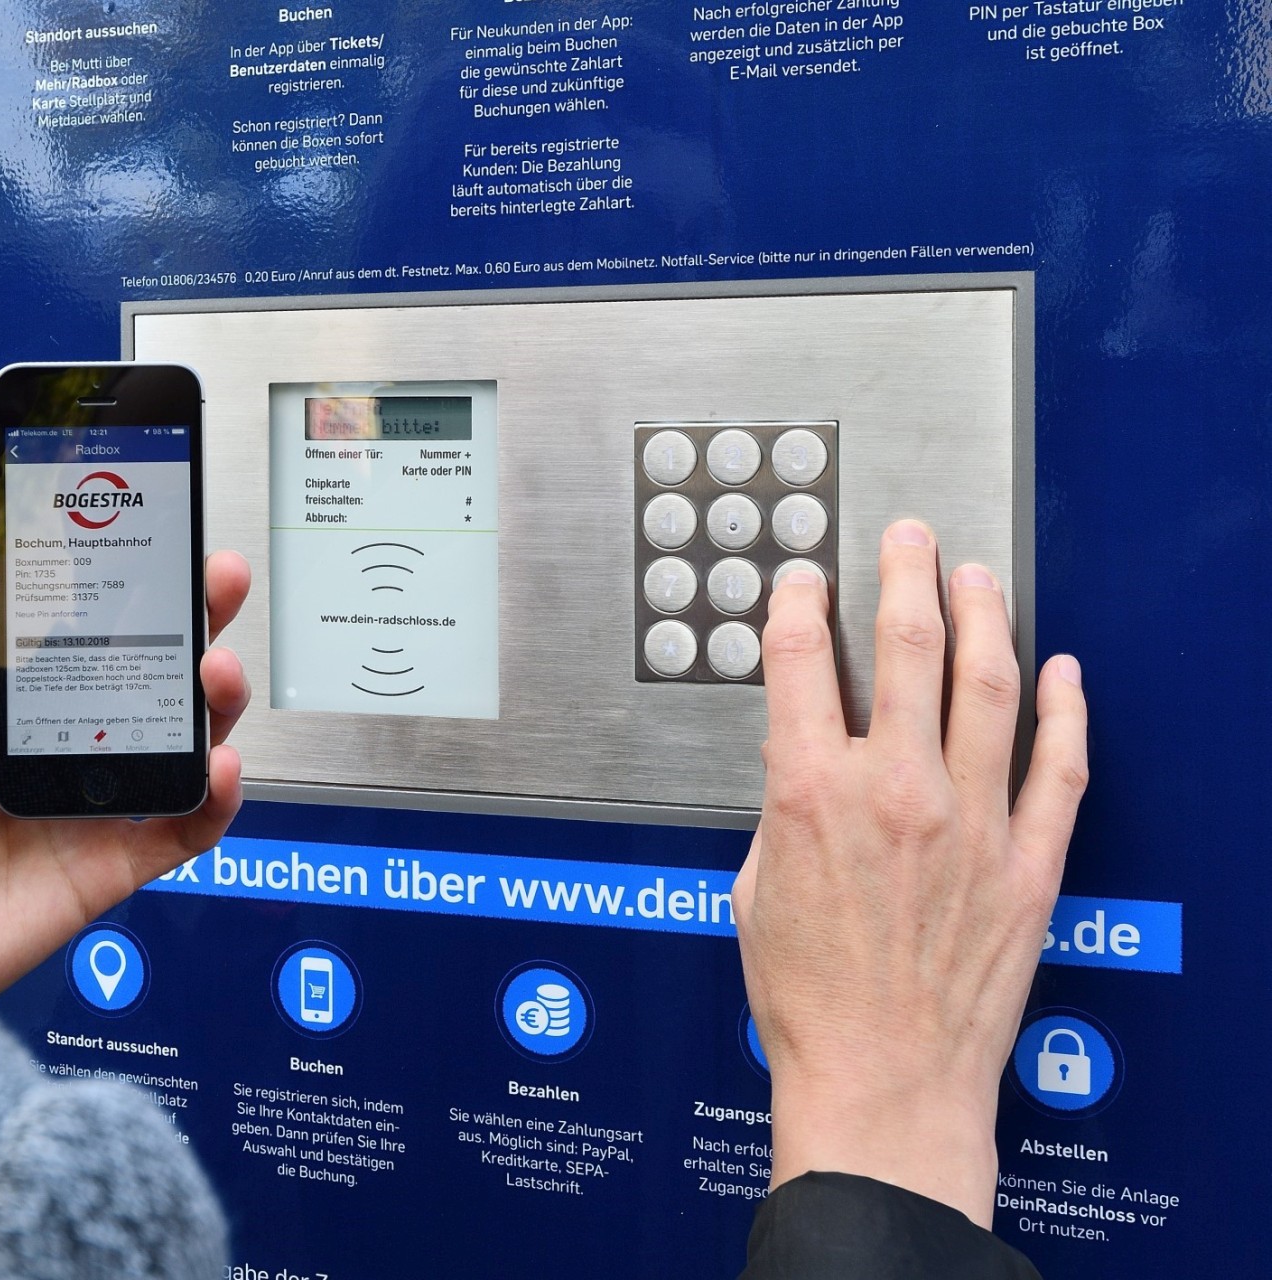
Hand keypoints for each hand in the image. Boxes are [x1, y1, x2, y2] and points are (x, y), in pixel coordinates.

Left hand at [0, 554, 253, 1000]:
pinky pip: (179, 832)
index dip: (127, 598)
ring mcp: (90, 812)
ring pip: (179, 748)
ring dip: (213, 705)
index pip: (85, 644)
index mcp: (10, 718)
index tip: (154, 549)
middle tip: (215, 586)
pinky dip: (212, 802)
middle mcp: (62, 757)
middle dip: (194, 629)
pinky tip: (216, 768)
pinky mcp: (108, 869)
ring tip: (217, 672)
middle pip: (149, 684)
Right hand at [732, 520, 1088, 1227]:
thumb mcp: (753, 888)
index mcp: (809, 794)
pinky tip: (1063, 674)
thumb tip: (806, 774)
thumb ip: (782, 813)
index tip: (803, 583)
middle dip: (905, 576)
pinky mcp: (1027, 863)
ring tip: (977, 579)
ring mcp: (970, 822)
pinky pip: (1056, 767)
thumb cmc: (810, 1000)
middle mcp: (894, 793)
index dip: (798, 606)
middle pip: (904, 646)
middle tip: (910, 540)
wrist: (882, 1078)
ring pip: (986, 686)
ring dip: (982, 618)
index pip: (799, 662)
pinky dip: (1065, 713)